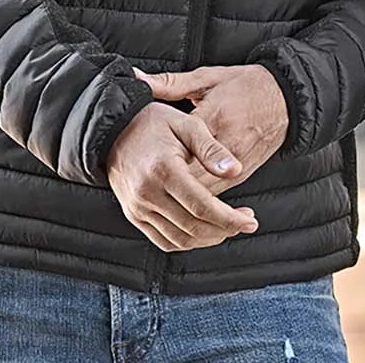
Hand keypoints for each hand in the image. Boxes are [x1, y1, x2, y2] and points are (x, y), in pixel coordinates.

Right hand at [105, 101, 259, 252]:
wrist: (114, 129)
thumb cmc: (153, 123)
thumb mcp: (186, 124)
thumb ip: (211, 148)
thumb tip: (235, 170)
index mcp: (163, 169)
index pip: (202, 206)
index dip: (230, 218)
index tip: (250, 220)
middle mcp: (147, 193)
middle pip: (193, 227)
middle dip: (225, 230)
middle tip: (245, 221)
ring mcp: (138, 207)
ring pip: (180, 240)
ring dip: (208, 238)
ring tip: (227, 225)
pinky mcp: (133, 215)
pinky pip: (164, 241)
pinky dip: (187, 241)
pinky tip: (203, 229)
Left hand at [134, 64, 288, 196]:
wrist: (285, 99)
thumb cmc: (243, 84)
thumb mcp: (207, 78)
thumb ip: (171, 83)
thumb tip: (138, 78)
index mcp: (213, 118)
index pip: (180, 147)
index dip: (157, 156)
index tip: (136, 159)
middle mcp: (226, 146)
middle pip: (191, 177)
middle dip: (167, 186)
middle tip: (142, 188)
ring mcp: (237, 164)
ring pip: (204, 194)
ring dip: (182, 200)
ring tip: (156, 200)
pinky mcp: (243, 174)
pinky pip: (217, 197)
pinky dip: (200, 203)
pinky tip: (181, 202)